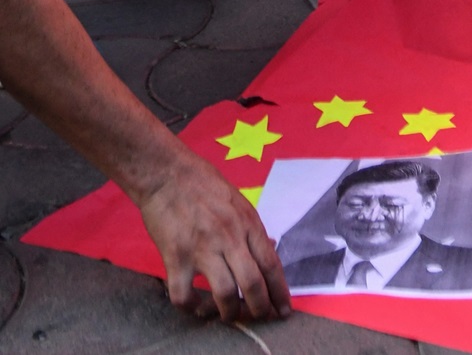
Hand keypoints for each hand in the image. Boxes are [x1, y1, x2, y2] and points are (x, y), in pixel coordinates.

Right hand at [137, 151, 289, 322]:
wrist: (167, 174)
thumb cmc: (204, 184)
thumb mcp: (238, 201)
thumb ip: (251, 228)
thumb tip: (270, 247)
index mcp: (247, 222)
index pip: (271, 263)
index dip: (280, 291)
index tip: (284, 310)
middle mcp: (229, 237)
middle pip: (253, 283)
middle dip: (260, 309)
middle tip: (260, 318)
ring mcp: (202, 249)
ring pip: (225, 294)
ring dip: (231, 313)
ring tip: (230, 316)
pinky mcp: (176, 258)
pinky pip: (185, 295)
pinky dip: (192, 308)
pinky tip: (196, 306)